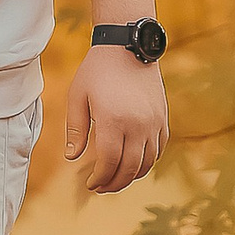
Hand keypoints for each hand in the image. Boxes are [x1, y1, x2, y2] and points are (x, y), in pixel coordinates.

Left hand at [64, 47, 169, 193]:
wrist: (128, 47)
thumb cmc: (97, 70)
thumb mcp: (77, 97)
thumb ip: (75, 130)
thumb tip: (72, 158)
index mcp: (114, 120)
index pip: (109, 162)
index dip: (100, 178)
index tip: (90, 184)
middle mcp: (138, 124)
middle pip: (129, 168)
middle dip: (114, 183)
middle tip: (100, 187)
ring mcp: (154, 122)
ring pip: (147, 163)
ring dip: (131, 176)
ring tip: (115, 179)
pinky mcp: (163, 118)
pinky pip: (158, 150)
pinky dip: (147, 162)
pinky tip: (133, 164)